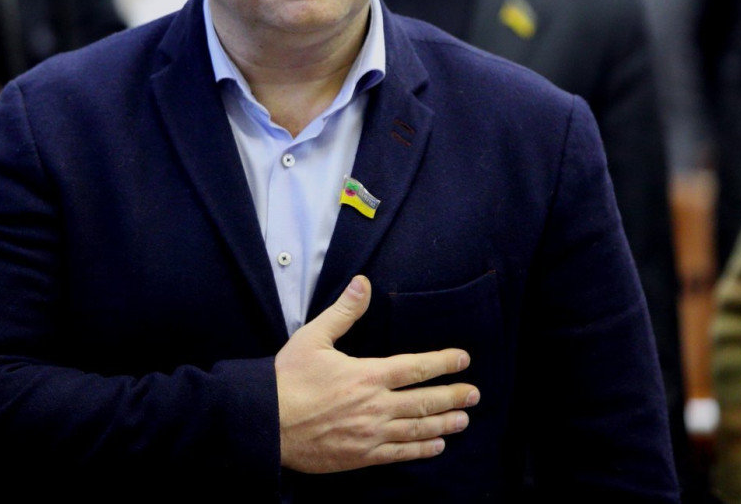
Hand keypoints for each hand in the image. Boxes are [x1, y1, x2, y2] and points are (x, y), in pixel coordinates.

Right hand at [274, 275, 479, 473]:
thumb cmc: (288, 380)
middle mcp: (375, 406)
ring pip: (417, 430)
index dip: (442, 363)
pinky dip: (421, 450)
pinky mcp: (361, 456)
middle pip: (425, 401)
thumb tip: (363, 284)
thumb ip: (344, 312)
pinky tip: (436, 447)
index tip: (463, 360)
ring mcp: (370, 434)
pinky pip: (399, 454)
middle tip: (474, 394)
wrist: (266, 423)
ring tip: (463, 421)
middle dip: (453, 396)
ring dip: (444, 424)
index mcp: (367, 375)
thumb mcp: (313, 337)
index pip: (415, 368)